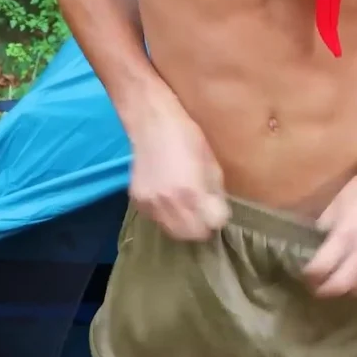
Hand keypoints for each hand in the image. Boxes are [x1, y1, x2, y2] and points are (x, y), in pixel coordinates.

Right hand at [127, 104, 228, 241]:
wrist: (151, 121)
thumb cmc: (187, 137)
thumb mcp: (211, 164)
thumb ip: (215, 193)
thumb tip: (218, 214)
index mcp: (191, 192)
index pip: (212, 225)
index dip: (218, 219)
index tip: (217, 212)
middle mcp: (169, 203)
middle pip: (192, 234)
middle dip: (202, 227)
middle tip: (204, 214)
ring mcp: (151, 204)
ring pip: (173, 232)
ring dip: (184, 225)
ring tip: (187, 208)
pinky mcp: (138, 202)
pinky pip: (158, 221)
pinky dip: (167, 217)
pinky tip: (170, 201)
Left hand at [303, 163, 356, 297]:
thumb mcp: (336, 206)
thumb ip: (325, 231)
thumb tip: (313, 252)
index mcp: (346, 234)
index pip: (321, 268)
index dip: (309, 276)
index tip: (305, 276)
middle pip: (341, 286)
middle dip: (325, 290)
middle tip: (317, 287)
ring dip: (346, 289)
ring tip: (338, 282)